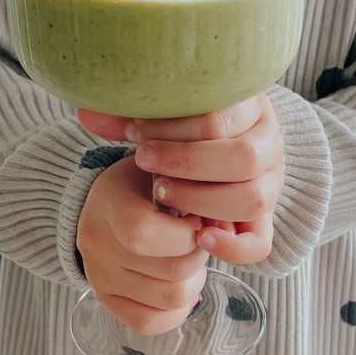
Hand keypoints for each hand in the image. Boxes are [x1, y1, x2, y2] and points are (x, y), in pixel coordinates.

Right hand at [76, 156, 207, 334]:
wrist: (103, 200)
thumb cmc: (143, 181)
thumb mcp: (165, 167)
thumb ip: (194, 189)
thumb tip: (226, 227)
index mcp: (110, 205)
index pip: (145, 234)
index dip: (186, 234)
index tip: (197, 220)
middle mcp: (99, 245)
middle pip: (171, 272)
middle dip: (199, 255)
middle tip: (200, 240)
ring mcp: (101, 277)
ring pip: (170, 299)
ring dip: (194, 281)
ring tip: (190, 260)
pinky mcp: (106, 299)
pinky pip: (149, 323)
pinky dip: (175, 311)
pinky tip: (181, 286)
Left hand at [77, 93, 283, 265]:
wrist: (214, 155)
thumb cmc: (184, 131)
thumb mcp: (163, 117)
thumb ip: (130, 117)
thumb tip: (86, 114)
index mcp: (251, 108)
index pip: (221, 117)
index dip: (174, 130)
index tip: (137, 136)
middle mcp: (269, 146)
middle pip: (243, 158)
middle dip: (188, 164)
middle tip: (147, 165)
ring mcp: (269, 185)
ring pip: (251, 199)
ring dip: (202, 200)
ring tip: (162, 194)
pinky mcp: (263, 223)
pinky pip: (259, 244)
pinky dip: (231, 247)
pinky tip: (198, 238)